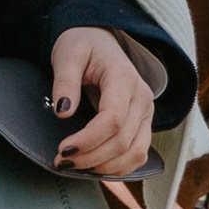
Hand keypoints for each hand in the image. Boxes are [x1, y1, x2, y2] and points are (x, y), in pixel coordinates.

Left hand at [49, 26, 155, 176]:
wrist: (98, 40)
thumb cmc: (82, 45)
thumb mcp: (68, 54)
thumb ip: (65, 81)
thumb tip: (63, 112)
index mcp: (124, 78)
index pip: (113, 119)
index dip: (88, 140)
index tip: (63, 149)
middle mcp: (142, 98)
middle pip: (122, 141)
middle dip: (90, 157)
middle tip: (62, 162)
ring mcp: (146, 113)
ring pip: (135, 153)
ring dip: (105, 167)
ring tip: (76, 167)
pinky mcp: (143, 124)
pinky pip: (138, 154)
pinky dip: (119, 167)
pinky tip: (95, 168)